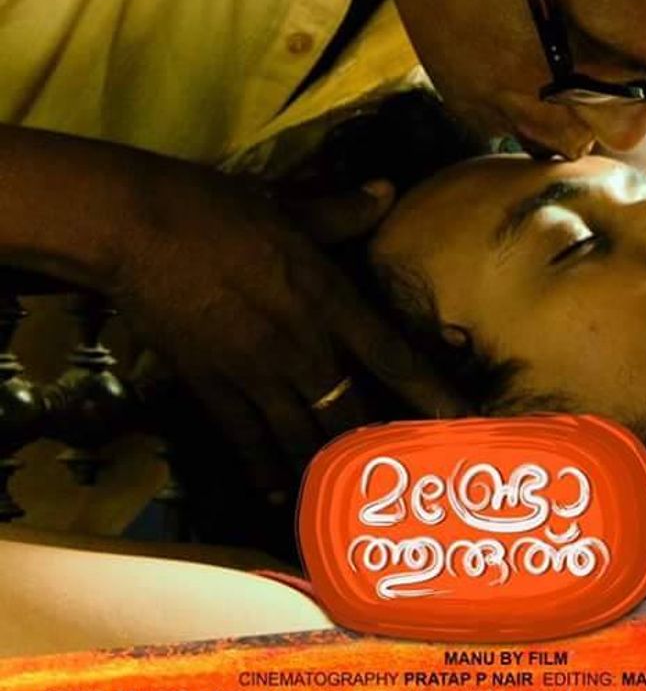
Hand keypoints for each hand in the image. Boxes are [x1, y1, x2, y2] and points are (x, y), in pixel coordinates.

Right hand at [113, 155, 466, 495]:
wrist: (139, 231)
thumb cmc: (217, 209)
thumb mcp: (289, 206)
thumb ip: (342, 211)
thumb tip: (386, 191)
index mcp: (327, 297)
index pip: (391, 355)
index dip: (429, 393)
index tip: (460, 423)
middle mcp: (299, 345)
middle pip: (351, 411)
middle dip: (380, 446)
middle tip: (408, 476)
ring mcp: (254, 372)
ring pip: (302, 436)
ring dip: (328, 469)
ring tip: (354, 499)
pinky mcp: (210, 386)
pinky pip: (246, 439)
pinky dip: (265, 469)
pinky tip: (281, 492)